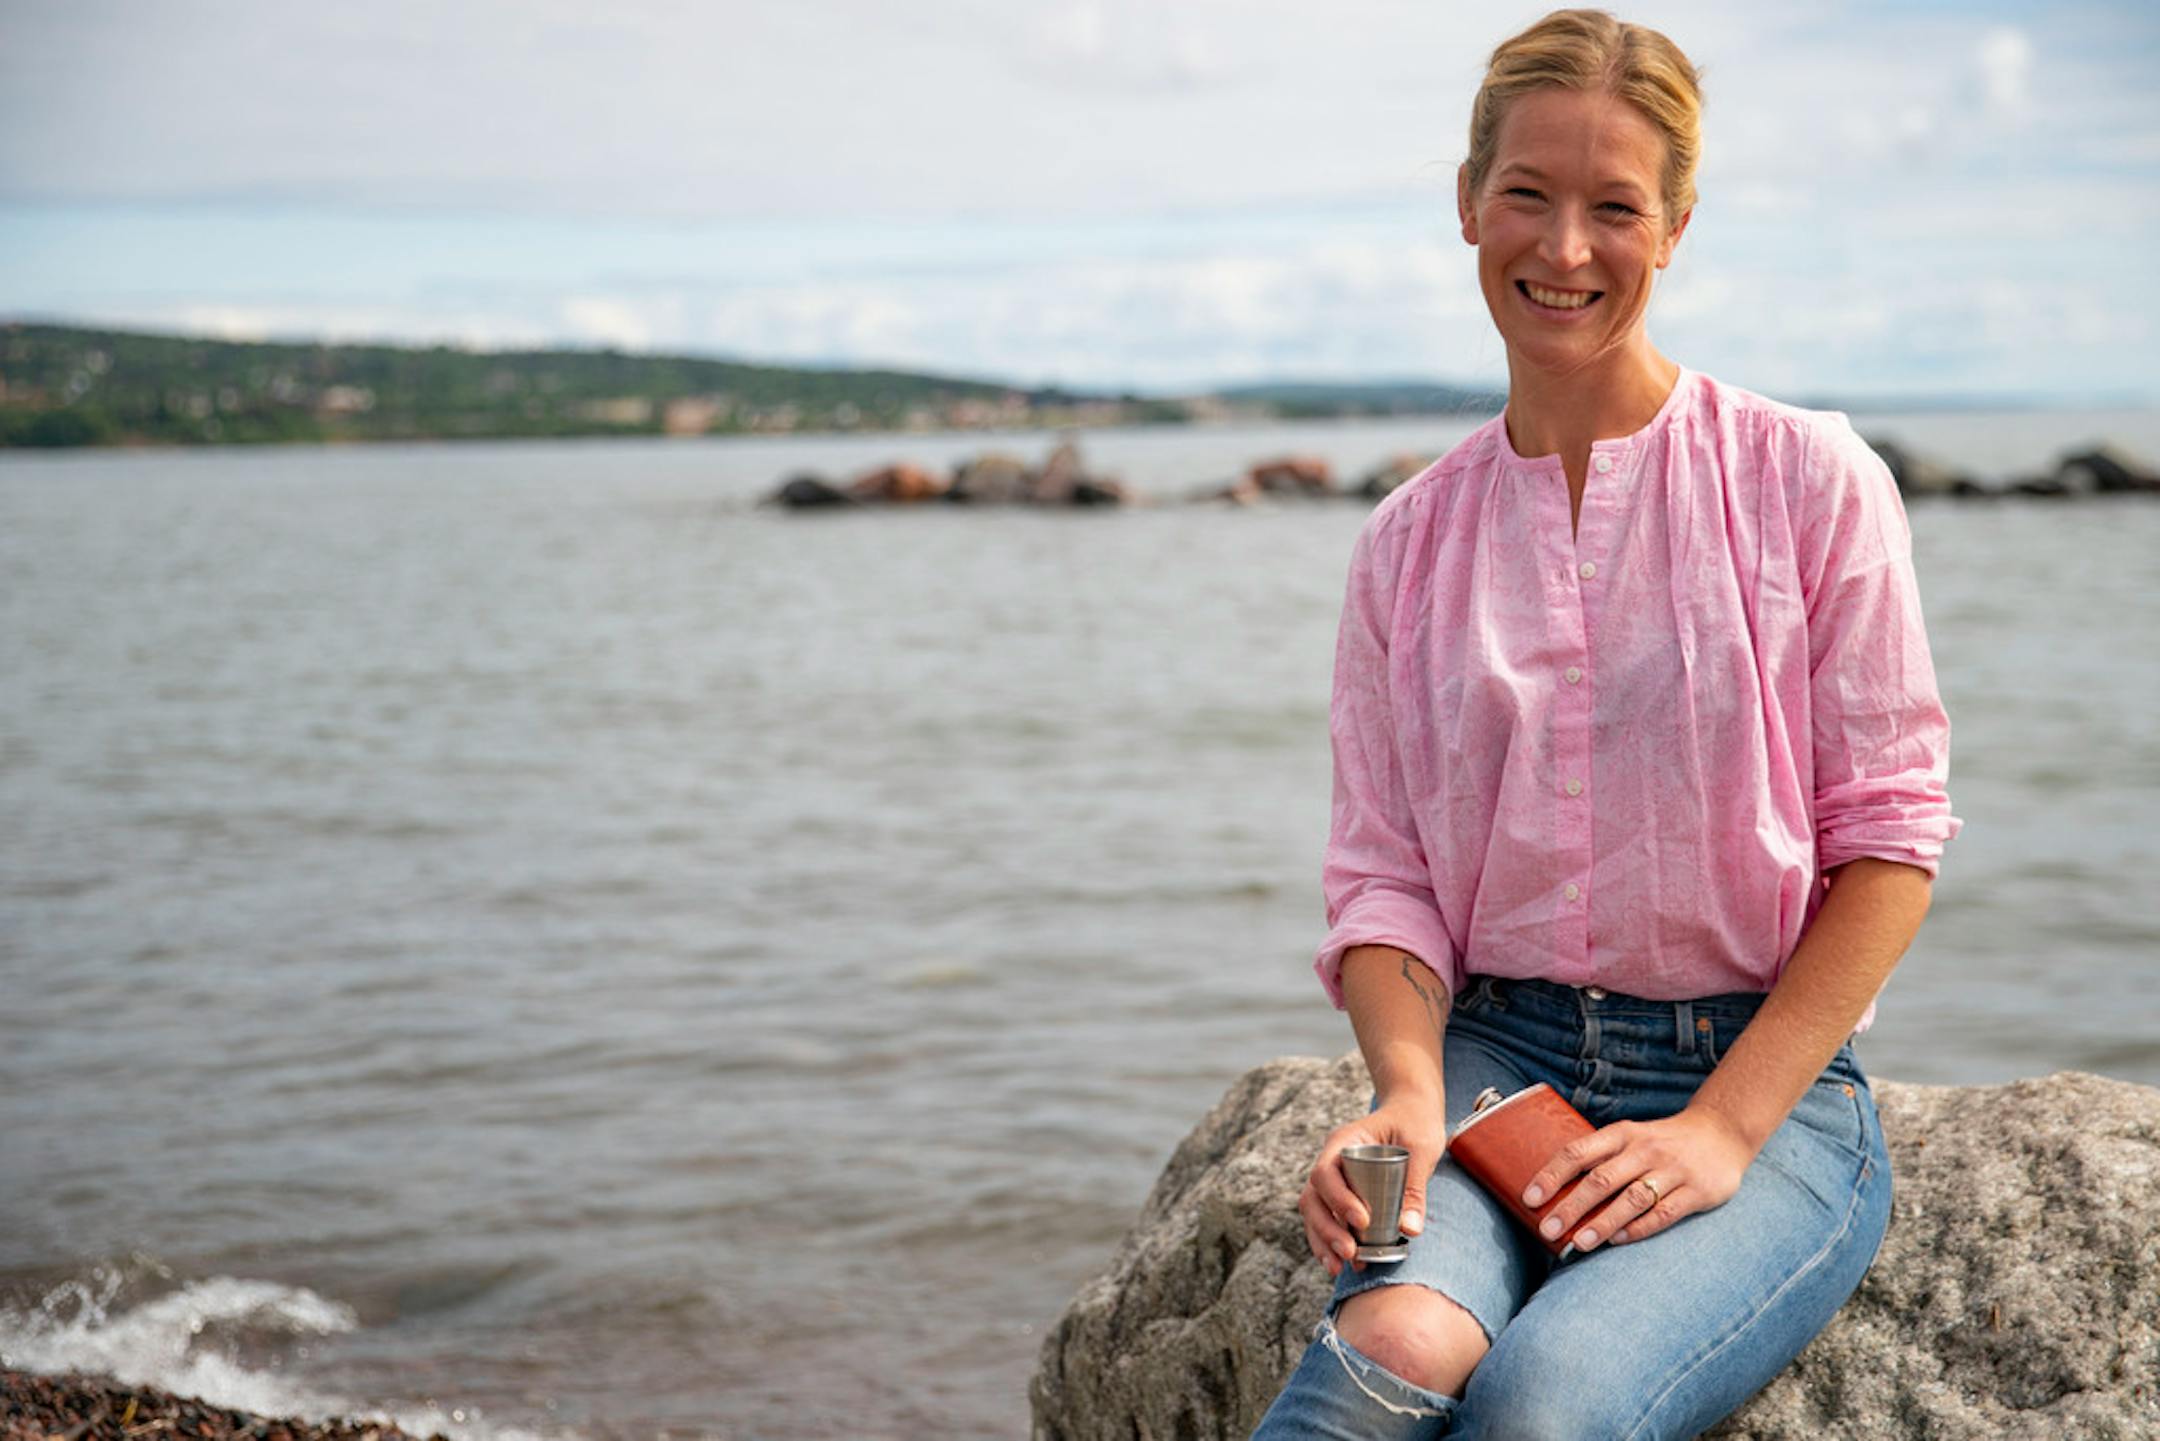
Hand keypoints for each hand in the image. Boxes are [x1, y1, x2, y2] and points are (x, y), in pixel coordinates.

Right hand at [1297, 1093, 1445, 1278]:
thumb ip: (1414, 1187)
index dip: (1339, 1199)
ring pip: (1314, 1212)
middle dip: (1326, 1229)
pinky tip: (1339, 1264)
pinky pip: (1325, 1219)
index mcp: (1344, 1141)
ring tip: (1338, 1267)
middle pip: (1313, 1197)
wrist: (1412, 1110)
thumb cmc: (1416, 1122)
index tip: (1362, 1222)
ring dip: (1322, 1241)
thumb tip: (1409, 1230)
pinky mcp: (1341, 1195)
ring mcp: (1333, 1178)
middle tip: (1350, 1254)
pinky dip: (1328, 1242)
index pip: (1326, 1172)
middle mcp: (1331, 1160)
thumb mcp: (1421, 1148)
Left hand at [1520, 1105, 1754, 1252]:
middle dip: (1571, 1206)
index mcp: (1622, 1134)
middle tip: (1547, 1230)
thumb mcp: (1630, 1138)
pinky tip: (1618, 1241)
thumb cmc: (1661, 1142)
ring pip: (1632, 1199)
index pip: (1578, 1152)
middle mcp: (1645, 1150)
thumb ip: (1601, 1159)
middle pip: (1601, 1179)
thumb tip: (1556, 1194)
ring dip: (1603, 1222)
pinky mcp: (1698, 1191)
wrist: (1722, 1133)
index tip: (1530, 1198)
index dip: (1552, 1175)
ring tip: (1579, 1243)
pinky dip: (1639, 1228)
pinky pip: (1665, 1213)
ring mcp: (1673, 1170)